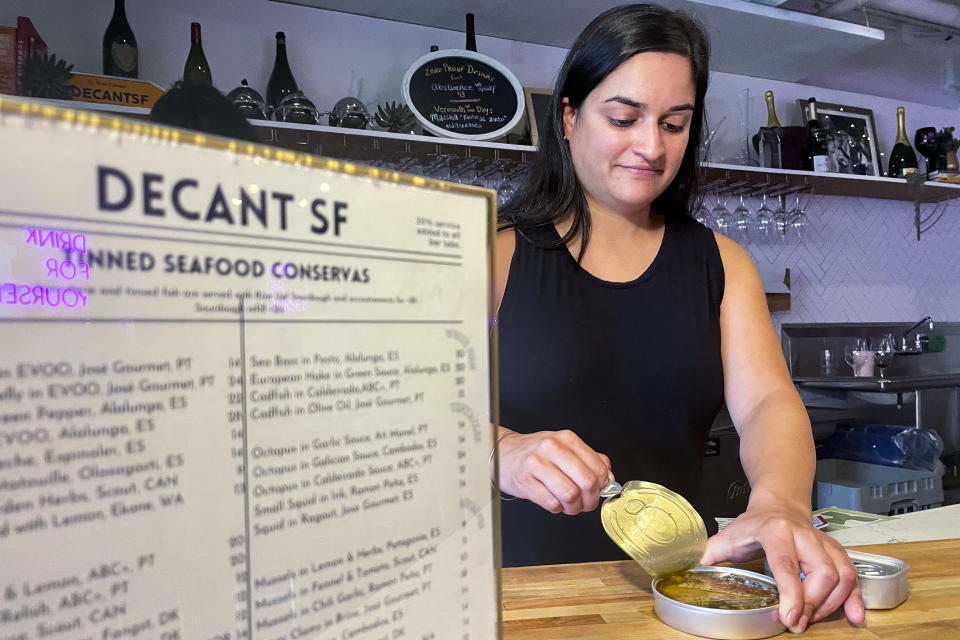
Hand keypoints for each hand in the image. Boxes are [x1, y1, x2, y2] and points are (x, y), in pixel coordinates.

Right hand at [495, 429, 610, 514]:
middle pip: (587, 482)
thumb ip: (588, 459)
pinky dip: (557, 508)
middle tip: (585, 503)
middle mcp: (552, 448)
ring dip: (574, 507)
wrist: (502, 453)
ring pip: (570, 494)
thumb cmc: (535, 453)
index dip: (602, 485)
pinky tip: (554, 502)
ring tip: (570, 505)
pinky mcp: (524, 482)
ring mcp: (536, 464)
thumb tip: (608, 477)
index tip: (597, 490)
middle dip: (590, 500)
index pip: (598, 467)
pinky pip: (551, 503)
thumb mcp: (564, 447)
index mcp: (566, 439)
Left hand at [700, 500, 863, 632]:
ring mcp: (823, 542)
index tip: (790, 619)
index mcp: (775, 531)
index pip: (787, 565)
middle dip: (812, 603)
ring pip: (841, 574)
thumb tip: (688, 571)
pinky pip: (853, 574)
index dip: (792, 594)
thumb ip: (710, 554)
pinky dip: (855, 597)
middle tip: (798, 623)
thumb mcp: (728, 536)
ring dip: (831, 603)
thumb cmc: (752, 524)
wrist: (779, 504)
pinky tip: (855, 616)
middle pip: (821, 573)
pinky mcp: (837, 551)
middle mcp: (804, 535)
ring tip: (813, 619)